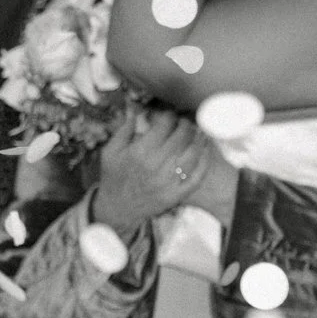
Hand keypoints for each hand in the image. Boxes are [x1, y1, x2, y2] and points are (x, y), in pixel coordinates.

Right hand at [88, 110, 214, 235]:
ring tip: (198, 132)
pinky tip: (205, 151)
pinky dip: (204, 162)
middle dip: (185, 124)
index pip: (164, 125)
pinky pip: (196, 177)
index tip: (170, 114)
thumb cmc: (113, 177)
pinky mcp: (175, 195)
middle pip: (182, 136)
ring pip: (192, 153)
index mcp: (140, 152)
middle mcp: (156, 165)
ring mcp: (167, 181)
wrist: (116, 208)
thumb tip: (134, 109)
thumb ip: (124, 129)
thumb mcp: (111, 151)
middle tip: (185, 121)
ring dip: (198, 139)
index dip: (170, 115)